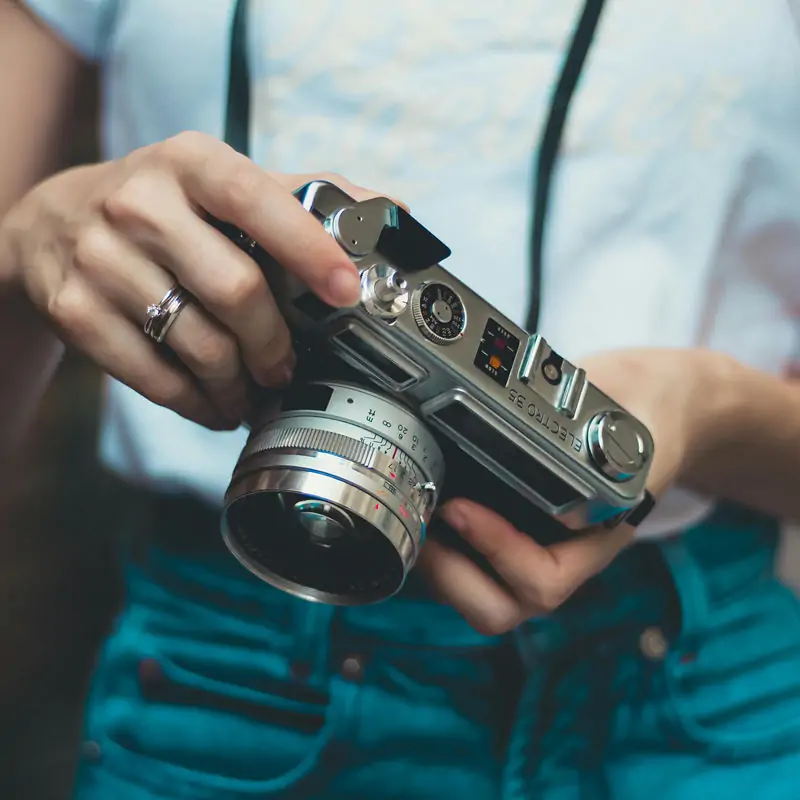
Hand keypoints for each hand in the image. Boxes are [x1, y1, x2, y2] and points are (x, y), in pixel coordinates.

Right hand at [0, 132, 385, 428]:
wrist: (51, 225)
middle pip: (237, 291)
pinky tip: (214, 404)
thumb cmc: (161, 206)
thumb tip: (392, 212)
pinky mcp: (75, 311)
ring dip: (240, 385)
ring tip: (252, 391)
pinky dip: (198, 403)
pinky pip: (156, 378)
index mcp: (191, 163)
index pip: (259, 199)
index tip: (346, 292)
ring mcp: (101, 258)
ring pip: (199, 346)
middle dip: (275, 344)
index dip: (310, 249)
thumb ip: (301, 197)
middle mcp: (140, 203)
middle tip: (286, 366)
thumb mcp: (219, 183)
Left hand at [417, 347, 712, 634]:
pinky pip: (467, 567)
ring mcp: (532, 552)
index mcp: (597, 537)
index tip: (458, 507)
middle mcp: (562, 556)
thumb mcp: (633, 413)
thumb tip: (558, 423)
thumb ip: (604, 426)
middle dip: (449, 576)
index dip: (495, 552)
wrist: (649, 409)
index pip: (541, 580)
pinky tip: (423, 506)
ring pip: (477, 596)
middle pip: (498, 608)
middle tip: (419, 524)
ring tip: (414, 516)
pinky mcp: (507, 537)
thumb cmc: (643, 413)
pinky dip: (439, 548)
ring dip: (438, 568)